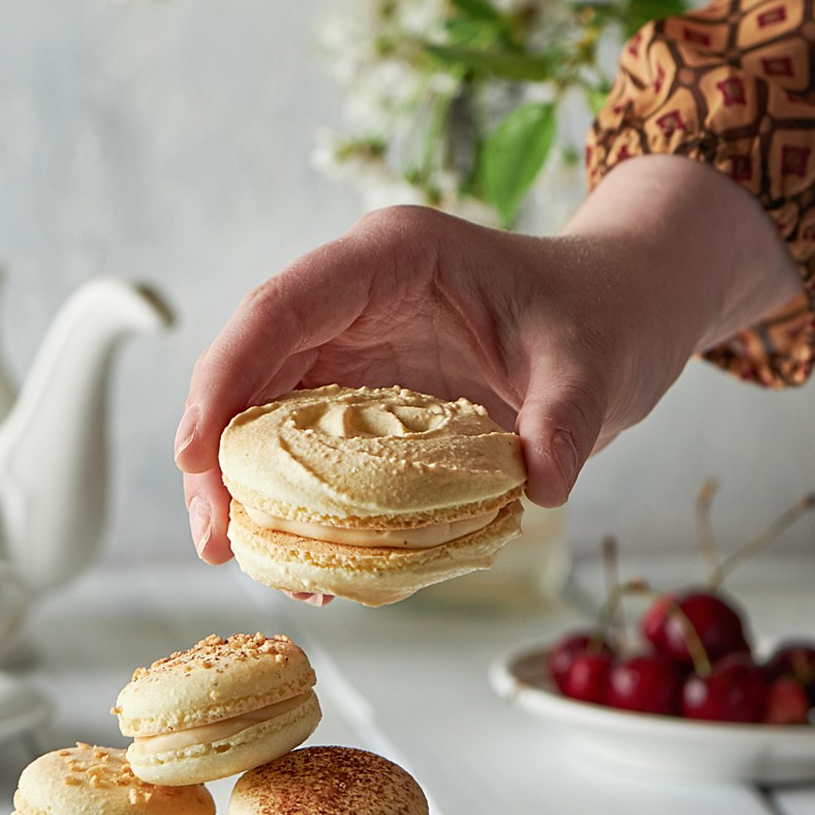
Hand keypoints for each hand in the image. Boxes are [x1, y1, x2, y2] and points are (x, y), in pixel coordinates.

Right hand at [171, 156, 800, 564]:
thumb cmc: (600, 318)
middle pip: (251, 363)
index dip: (226, 375)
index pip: (281, 307)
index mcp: (389, 257)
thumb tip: (540, 485)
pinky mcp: (362, 386)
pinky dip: (294, 494)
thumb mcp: (595, 366)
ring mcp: (351, 340)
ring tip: (238, 556)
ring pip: (264, 407)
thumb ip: (569, 419)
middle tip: (213, 536)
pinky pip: (306, 440)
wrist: (619, 313)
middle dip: (217, 449)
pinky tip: (299, 554)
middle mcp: (352, 294)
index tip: (196, 453)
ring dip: (243, 480)